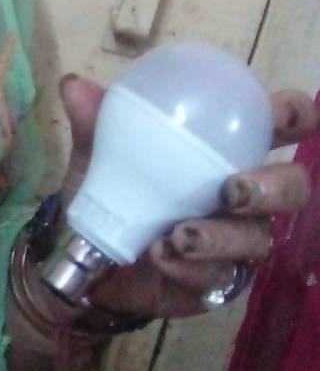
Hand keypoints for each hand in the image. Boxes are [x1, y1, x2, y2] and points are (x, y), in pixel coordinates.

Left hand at [59, 75, 315, 320]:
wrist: (85, 255)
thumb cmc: (111, 189)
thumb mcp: (96, 154)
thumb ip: (94, 122)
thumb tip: (75, 86)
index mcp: (224, 150)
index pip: (278, 127)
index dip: (294, 117)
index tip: (283, 116)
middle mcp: (244, 196)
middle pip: (291, 190)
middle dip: (272, 188)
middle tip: (232, 190)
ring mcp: (236, 243)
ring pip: (256, 240)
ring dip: (220, 237)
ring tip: (178, 235)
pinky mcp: (218, 283)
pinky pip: (218, 279)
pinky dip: (190, 268)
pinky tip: (160, 257)